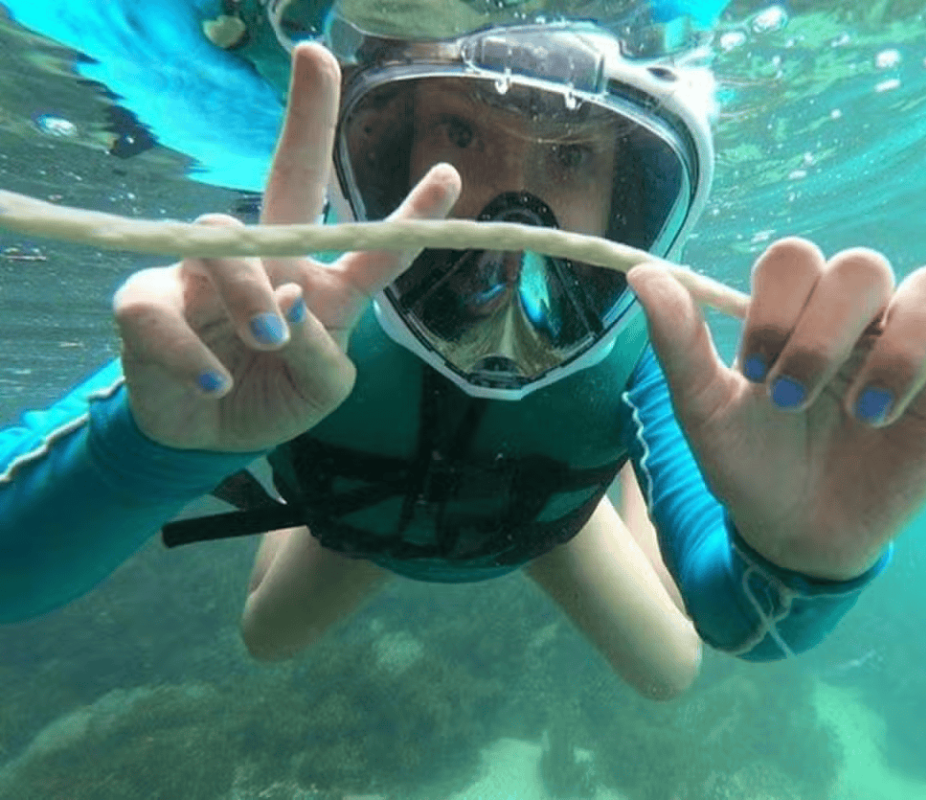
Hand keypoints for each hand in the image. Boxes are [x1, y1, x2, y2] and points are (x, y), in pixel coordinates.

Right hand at [112, 43, 460, 452]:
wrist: (207, 438)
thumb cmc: (274, 397)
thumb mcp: (320, 392)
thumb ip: (323, 356)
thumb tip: (291, 305)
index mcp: (323, 286)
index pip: (369, 242)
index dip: (410, 213)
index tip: (449, 173)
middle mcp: (270, 264)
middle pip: (289, 181)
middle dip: (307, 119)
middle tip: (318, 57)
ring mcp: (205, 274)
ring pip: (227, 246)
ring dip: (251, 293)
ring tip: (267, 342)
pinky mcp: (149, 302)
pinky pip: (160, 308)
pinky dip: (189, 351)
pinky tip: (211, 380)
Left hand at [629, 238, 925, 579]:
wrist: (798, 535)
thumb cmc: (753, 467)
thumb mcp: (706, 414)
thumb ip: (681, 345)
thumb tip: (643, 274)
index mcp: (798, 310)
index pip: (796, 261)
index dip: (775, 306)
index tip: (754, 373)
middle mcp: (862, 313)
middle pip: (861, 267)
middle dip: (823, 333)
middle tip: (792, 399)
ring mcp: (921, 339)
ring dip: (901, 342)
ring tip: (868, 411)